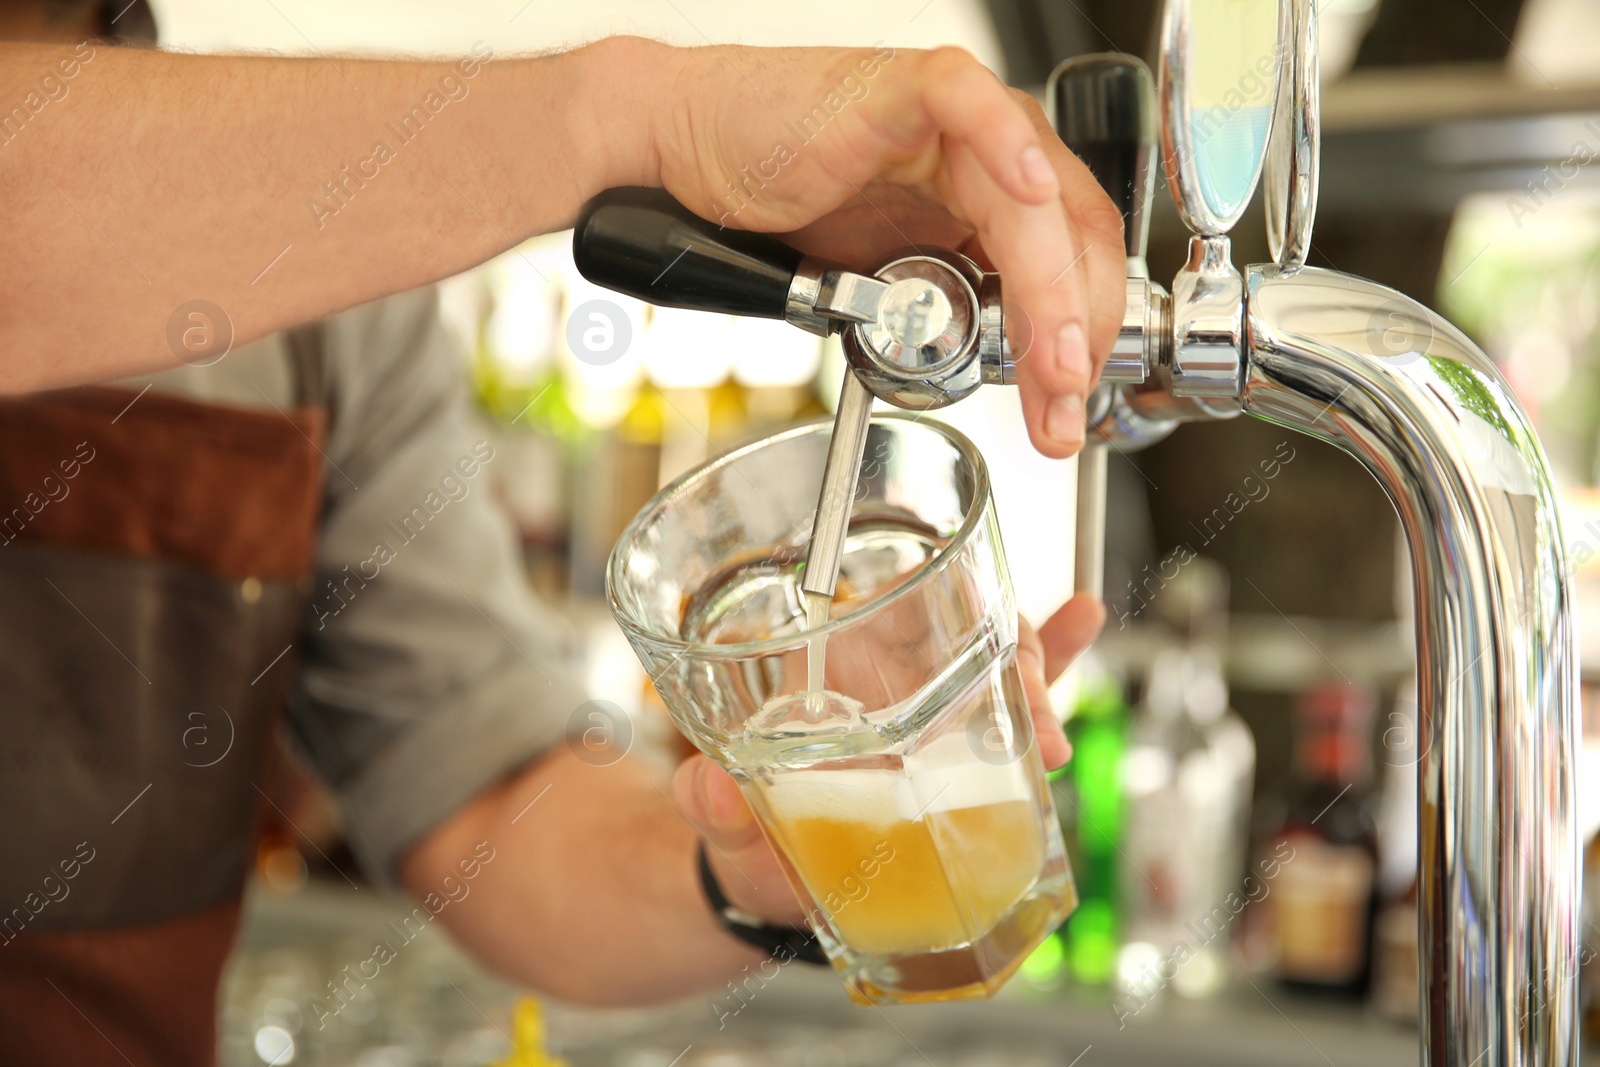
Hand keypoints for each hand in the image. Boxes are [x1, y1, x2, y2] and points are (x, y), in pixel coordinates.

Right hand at [644, 42, 1125, 458]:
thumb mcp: (888, 284)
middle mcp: (988, 156)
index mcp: (994, 198)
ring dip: (1051, 284)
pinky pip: (968, 104)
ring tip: (1049, 356)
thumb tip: (1016, 383)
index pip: (1075, 266)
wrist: (692, 153)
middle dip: (1073, 336)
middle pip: (1070, 239)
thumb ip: (954, 313)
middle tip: (1061, 406)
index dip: (1082, 340)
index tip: (1066, 408)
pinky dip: (1006, 145)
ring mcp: (952, 121)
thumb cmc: (781, 205)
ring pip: (1032, 197)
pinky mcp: (902, 91)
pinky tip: (1031, 191)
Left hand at [671, 593, 1105, 924]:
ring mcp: (931, 710)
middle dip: (1016, 659)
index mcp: (828, 669)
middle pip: (964, 626)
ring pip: (1000, 661)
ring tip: (1052, 735)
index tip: (977, 645)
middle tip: (1038, 726)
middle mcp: (884, 674)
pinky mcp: (963, 751)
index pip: (893, 600)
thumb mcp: (725, 827)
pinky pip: (1014, 698)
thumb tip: (704, 788)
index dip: (943, 602)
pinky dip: (1056, 659)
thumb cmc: (747, 846)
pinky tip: (1085, 619)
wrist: (773, 894)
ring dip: (1042, 681)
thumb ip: (709, 804)